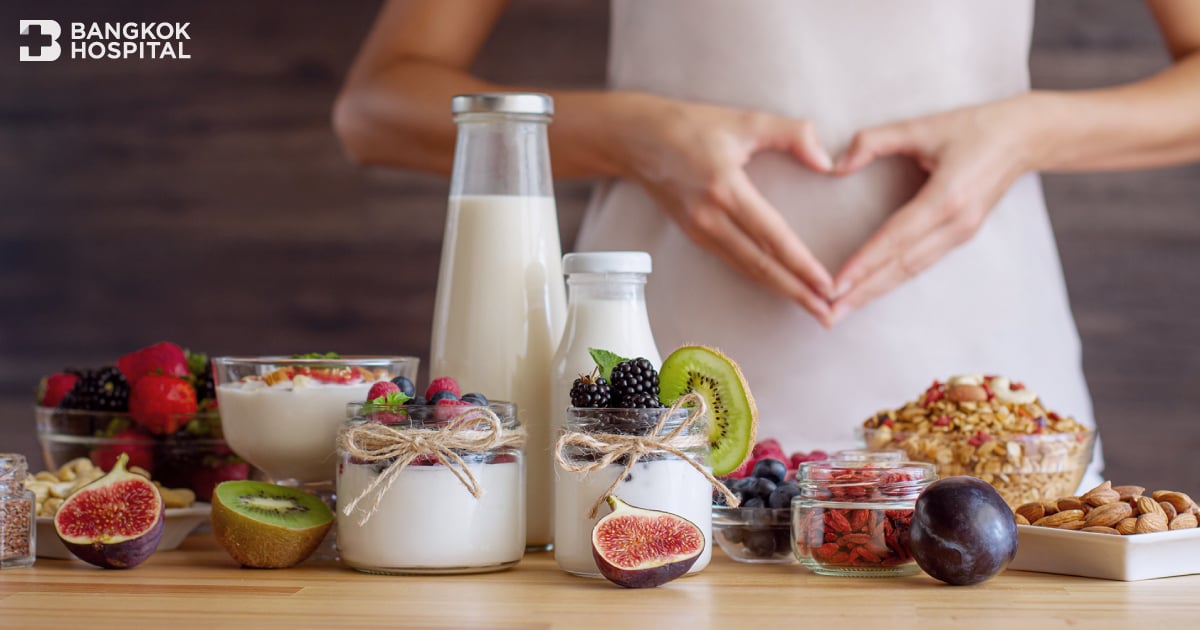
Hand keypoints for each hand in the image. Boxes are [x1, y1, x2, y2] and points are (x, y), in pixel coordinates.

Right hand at [615, 94, 836, 322]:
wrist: (636, 139)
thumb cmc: (691, 125)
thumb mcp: (745, 120)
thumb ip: (792, 134)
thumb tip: (827, 162)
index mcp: (725, 189)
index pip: (772, 236)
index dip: (802, 264)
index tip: (828, 285)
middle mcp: (710, 217)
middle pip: (761, 265)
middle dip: (797, 292)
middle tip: (828, 314)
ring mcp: (699, 230)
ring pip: (747, 269)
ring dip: (781, 290)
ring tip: (810, 307)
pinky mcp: (694, 234)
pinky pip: (733, 261)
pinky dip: (760, 278)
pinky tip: (779, 286)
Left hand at [828, 98, 1036, 324]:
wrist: (1025, 138)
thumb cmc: (974, 128)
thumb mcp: (922, 125)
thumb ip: (875, 140)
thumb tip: (837, 164)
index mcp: (946, 198)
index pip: (896, 239)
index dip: (864, 263)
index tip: (835, 284)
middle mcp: (955, 224)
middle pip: (901, 266)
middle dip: (863, 292)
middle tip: (828, 314)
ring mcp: (961, 234)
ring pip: (911, 271)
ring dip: (875, 292)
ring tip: (843, 311)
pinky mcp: (961, 236)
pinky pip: (921, 264)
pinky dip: (893, 280)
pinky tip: (871, 291)